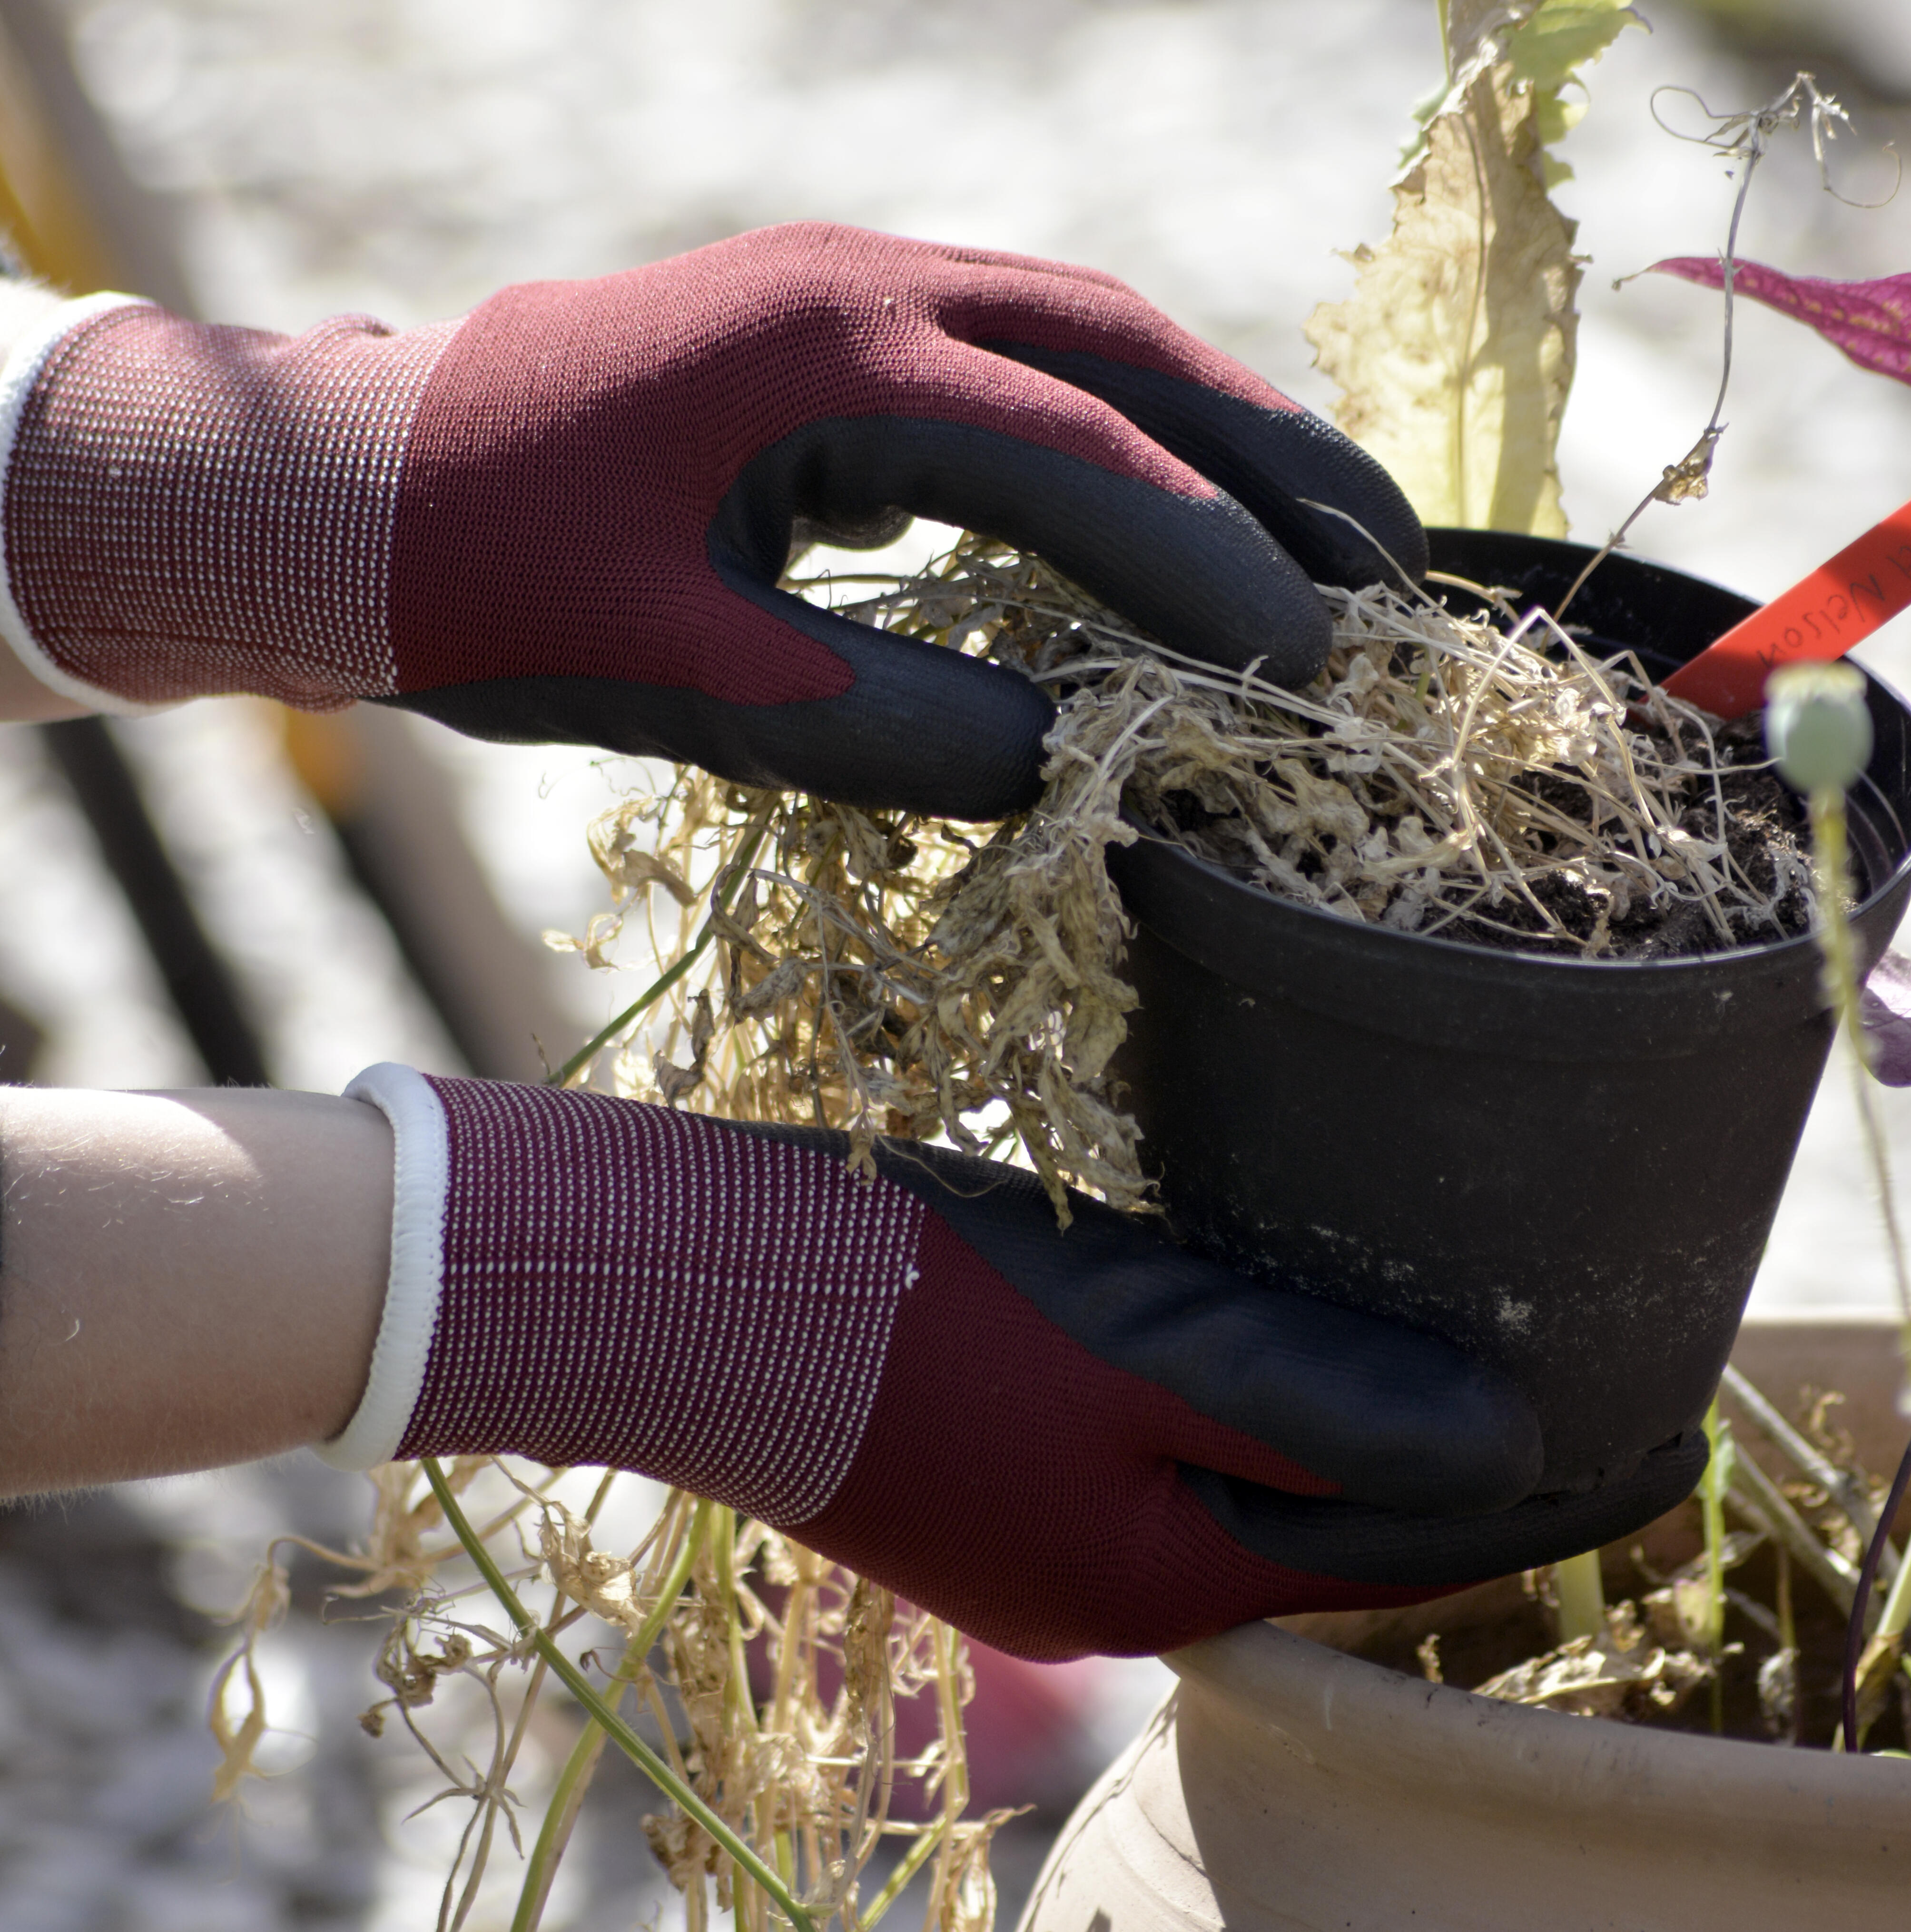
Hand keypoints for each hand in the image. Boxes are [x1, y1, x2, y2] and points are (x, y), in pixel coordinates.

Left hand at [0, 224, 1422, 817]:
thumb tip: (1066, 765)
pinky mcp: (829, 323)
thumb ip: (881, 720)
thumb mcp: (687, 675)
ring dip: (1215, 424)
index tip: (1312, 673)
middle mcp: (867, 286)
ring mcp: (850, 286)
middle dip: (1275, 462)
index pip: (1083, 467)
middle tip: (1400, 560)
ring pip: (1089, 333)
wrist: (351, 486)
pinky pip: (1018, 349)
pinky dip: (1119, 417)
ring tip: (1332, 516)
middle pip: (1129, 357)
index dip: (1211, 575)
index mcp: (836, 362)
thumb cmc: (495, 587)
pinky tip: (1171, 484)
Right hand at [332, 1070, 1700, 1660]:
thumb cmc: (909, 1302)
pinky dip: (1224, 1410)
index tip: (1614, 1418)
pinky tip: (1250, 1344)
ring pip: (1230, 1489)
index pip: (1389, 1553)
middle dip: (1427, 1459)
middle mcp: (1104, 1580)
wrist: (688, 1290)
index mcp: (1155, 1569)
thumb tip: (1500, 1440)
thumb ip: (1315, 1400)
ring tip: (1415, 1346)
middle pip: (1313, 1529)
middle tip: (1528, 1363)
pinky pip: (1146, 1455)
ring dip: (1326, 1428)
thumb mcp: (1133, 1342)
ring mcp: (1034, 1534)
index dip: (1513, 1488)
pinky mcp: (982, 1473)